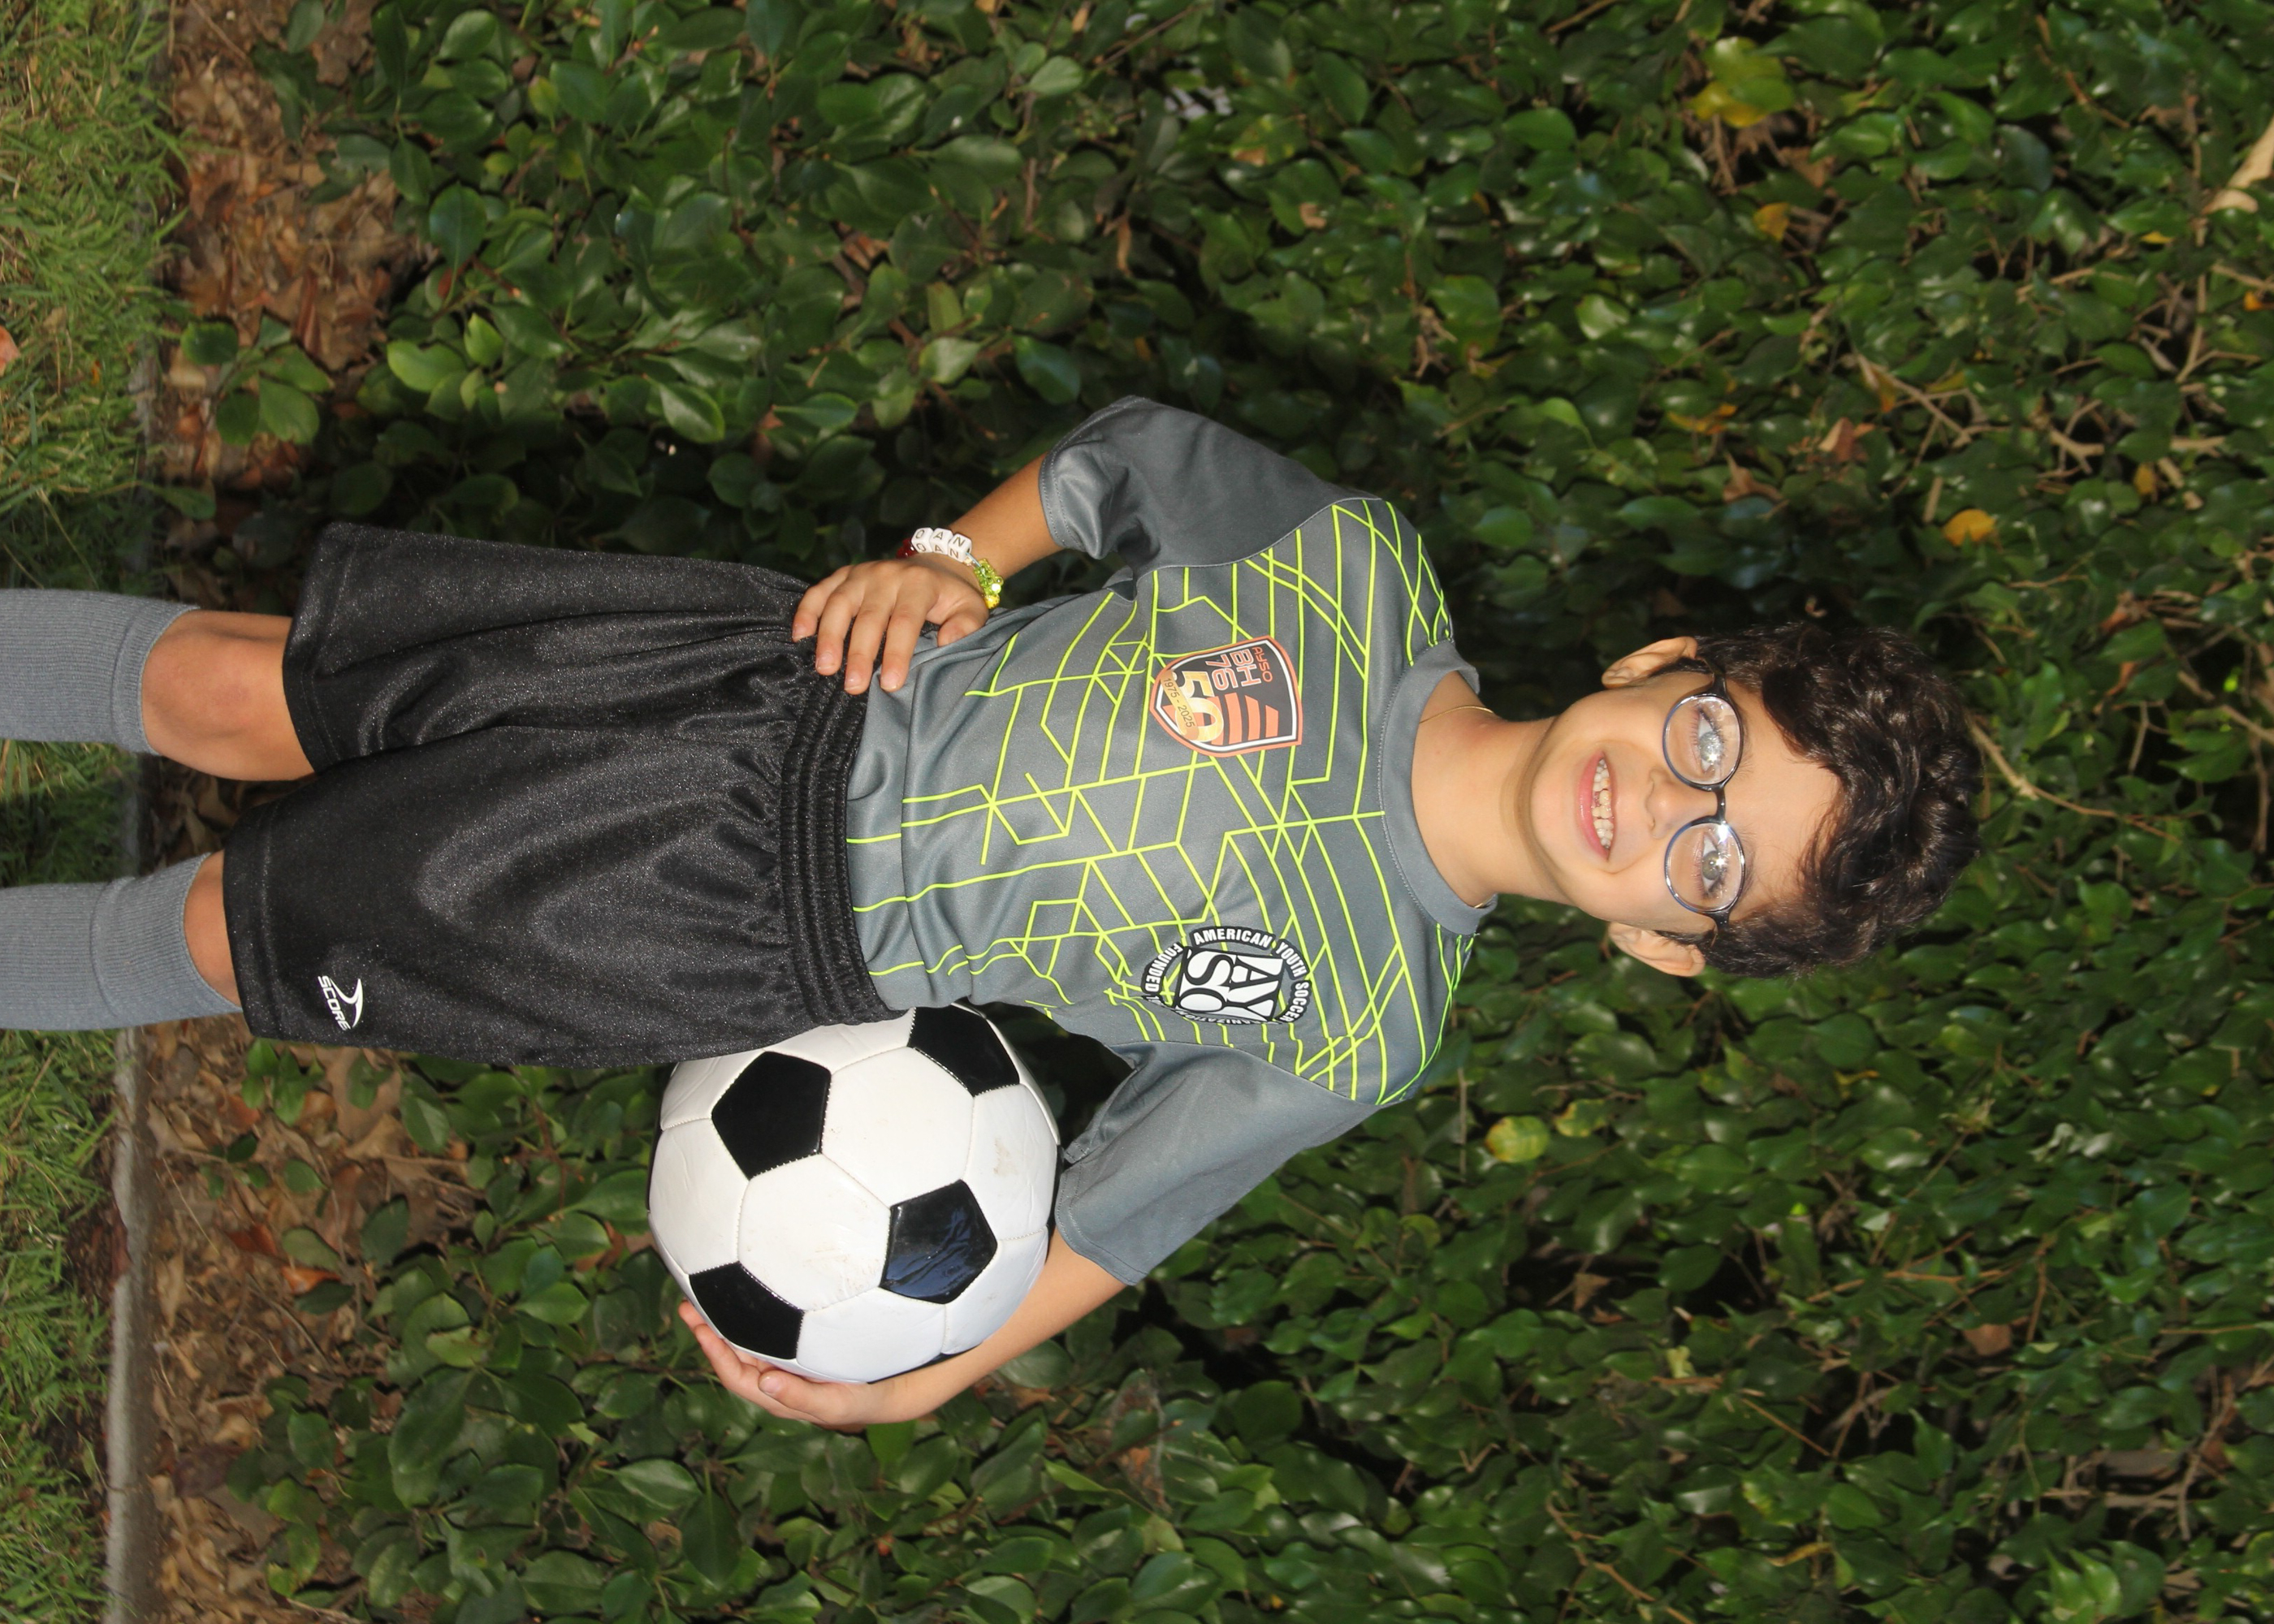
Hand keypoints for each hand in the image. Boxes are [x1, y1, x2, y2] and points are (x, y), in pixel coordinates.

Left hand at [677, 1300, 920, 1427]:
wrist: (893, 1389)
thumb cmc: (865, 1397)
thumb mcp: (838, 1403)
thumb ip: (804, 1397)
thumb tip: (766, 1384)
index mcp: (778, 1395)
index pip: (737, 1376)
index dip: (715, 1353)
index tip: (698, 1326)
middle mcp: (776, 1379)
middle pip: (734, 1357)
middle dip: (710, 1331)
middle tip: (689, 1301)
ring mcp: (786, 1362)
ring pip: (746, 1342)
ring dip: (725, 1321)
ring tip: (707, 1293)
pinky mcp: (799, 1345)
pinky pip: (765, 1331)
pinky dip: (751, 1315)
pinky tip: (748, 1292)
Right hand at [793, 555, 988, 694]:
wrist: (937, 564)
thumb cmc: (952, 597)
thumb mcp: (971, 608)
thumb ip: (966, 625)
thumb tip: (946, 641)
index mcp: (919, 584)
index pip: (905, 621)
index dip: (896, 653)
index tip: (890, 683)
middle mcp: (887, 575)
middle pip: (869, 616)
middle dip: (860, 653)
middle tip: (853, 686)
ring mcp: (862, 573)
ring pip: (839, 603)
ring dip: (829, 636)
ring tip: (825, 667)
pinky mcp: (844, 574)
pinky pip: (820, 591)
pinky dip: (806, 611)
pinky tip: (800, 636)